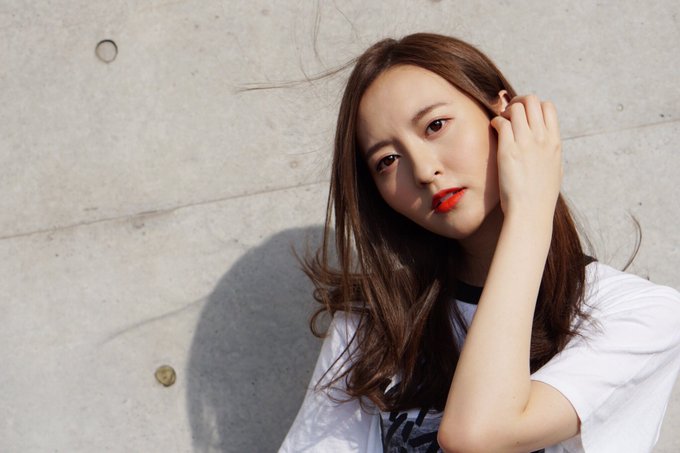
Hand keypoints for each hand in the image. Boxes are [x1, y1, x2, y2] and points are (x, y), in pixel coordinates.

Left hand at [490, 94, 561, 222]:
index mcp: (554, 142)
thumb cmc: (540, 195)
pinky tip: (494, 131)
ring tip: (501, 123)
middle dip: (518, 102)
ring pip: (515, 108)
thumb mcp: (554, 168)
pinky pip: (501, 122)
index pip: (548, 106)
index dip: (534, 106)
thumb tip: (546, 141)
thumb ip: (550, 150)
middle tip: (509, 113)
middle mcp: (542, 138)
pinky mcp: (508, 150)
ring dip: (505, 111)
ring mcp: (525, 142)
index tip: (525, 116)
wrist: (530, 211)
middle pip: (531, 100)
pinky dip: (496, 122)